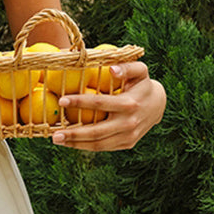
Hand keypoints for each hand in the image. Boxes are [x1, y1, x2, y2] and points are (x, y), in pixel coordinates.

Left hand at [51, 60, 165, 150]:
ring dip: (76, 144)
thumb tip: (111, 69)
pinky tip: (71, 142)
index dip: (79, 102)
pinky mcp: (127, 144)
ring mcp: (128, 137)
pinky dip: (85, 146)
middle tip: (54, 135)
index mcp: (129, 104)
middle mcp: (129, 123)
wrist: (158, 105)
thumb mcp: (140, 71)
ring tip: (58, 140)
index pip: (99, 104)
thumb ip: (127, 66)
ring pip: (98, 144)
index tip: (61, 100)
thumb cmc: (142, 84)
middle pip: (96, 132)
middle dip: (74, 134)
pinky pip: (103, 147)